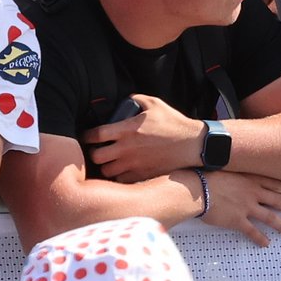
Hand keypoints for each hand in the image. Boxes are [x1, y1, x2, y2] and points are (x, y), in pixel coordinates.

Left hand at [81, 94, 207, 182]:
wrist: (194, 145)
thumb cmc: (175, 124)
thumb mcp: (156, 104)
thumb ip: (136, 99)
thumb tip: (125, 101)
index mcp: (127, 130)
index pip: (94, 135)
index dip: (87, 136)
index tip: (89, 137)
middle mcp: (127, 148)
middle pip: (96, 156)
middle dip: (94, 153)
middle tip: (99, 150)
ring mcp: (134, 163)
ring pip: (106, 170)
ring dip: (106, 166)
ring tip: (110, 162)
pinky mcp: (143, 174)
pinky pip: (121, 180)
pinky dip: (119, 176)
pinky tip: (123, 171)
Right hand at [198, 170, 280, 244]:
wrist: (193, 189)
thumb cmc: (206, 176)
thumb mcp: (228, 169)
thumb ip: (239, 175)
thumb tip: (242, 176)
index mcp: (251, 179)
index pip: (277, 185)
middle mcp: (252, 193)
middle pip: (279, 201)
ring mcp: (246, 207)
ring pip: (270, 217)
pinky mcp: (236, 220)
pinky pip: (251, 231)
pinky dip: (259, 238)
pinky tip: (266, 243)